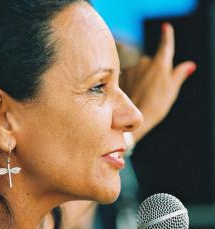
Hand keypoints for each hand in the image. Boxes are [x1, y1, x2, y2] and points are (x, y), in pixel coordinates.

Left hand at [119, 23, 195, 142]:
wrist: (134, 117)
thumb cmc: (156, 105)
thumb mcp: (171, 90)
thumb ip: (179, 74)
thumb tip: (189, 65)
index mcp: (160, 63)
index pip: (166, 45)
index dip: (167, 36)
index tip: (165, 27)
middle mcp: (145, 62)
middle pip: (152, 62)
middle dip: (154, 71)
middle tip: (155, 89)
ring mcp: (132, 68)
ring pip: (140, 69)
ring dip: (142, 78)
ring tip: (143, 94)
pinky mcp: (122, 75)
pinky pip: (130, 75)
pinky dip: (133, 82)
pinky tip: (134, 93)